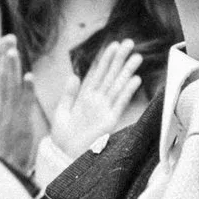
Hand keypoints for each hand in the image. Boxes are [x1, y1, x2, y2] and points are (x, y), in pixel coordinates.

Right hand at [0, 44, 44, 179]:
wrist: (2, 165)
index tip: (4, 41)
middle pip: (1, 78)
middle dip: (4, 57)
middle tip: (8, 38)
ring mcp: (8, 115)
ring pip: (10, 88)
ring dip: (12, 69)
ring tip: (13, 52)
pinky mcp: (20, 123)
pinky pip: (23, 104)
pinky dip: (26, 91)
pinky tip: (28, 77)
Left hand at [46, 35, 145, 163]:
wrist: (63, 156)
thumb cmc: (62, 137)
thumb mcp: (62, 112)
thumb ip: (68, 94)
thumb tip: (74, 76)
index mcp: (86, 97)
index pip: (99, 73)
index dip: (106, 59)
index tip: (114, 45)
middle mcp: (98, 101)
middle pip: (111, 76)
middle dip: (120, 59)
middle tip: (129, 42)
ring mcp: (105, 110)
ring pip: (117, 86)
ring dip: (127, 71)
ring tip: (137, 56)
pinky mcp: (109, 121)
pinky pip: (120, 103)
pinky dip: (127, 91)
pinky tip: (135, 79)